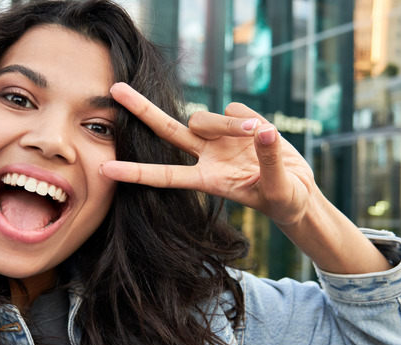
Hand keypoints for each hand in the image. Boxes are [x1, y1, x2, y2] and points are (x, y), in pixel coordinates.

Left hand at [101, 82, 315, 225]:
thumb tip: (264, 131)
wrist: (296, 190)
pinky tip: (264, 133)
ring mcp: (219, 138)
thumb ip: (269, 160)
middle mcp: (205, 156)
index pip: (164, 176)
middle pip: (166, 130)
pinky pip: (235, 109)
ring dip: (228, 124)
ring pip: (206, 117)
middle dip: (141, 109)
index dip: (134, 173)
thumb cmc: (282, 198)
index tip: (104, 168)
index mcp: (207, 180)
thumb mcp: (278, 187)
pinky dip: (250, 119)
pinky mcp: (237, 121)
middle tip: (114, 89)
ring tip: (257, 135)